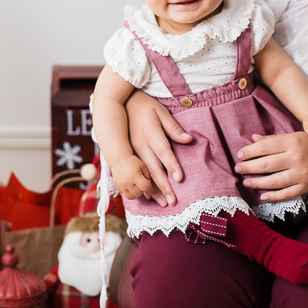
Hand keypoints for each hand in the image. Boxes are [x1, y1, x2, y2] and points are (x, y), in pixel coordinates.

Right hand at [111, 156, 154, 199]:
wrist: (119, 159)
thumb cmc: (133, 162)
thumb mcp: (143, 167)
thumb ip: (148, 178)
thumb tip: (150, 190)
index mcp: (135, 176)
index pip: (145, 187)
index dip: (148, 185)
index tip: (147, 181)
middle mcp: (127, 182)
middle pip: (138, 193)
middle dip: (142, 189)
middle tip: (141, 183)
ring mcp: (121, 186)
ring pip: (131, 197)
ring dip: (136, 193)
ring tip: (137, 186)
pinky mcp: (118, 187)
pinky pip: (125, 194)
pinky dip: (129, 192)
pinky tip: (131, 185)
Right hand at [126, 90, 192, 206]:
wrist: (119, 104)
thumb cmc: (145, 106)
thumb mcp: (161, 112)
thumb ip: (174, 127)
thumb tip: (189, 139)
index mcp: (150, 133)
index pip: (164, 152)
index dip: (172, 165)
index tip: (180, 179)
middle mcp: (140, 144)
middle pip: (153, 168)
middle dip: (163, 186)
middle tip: (172, 201)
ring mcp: (132, 150)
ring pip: (144, 173)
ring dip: (153, 189)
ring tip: (163, 203)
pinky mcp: (128, 154)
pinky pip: (136, 172)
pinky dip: (142, 184)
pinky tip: (149, 195)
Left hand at [234, 131, 307, 201]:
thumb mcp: (295, 137)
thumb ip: (274, 139)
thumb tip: (253, 138)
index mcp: (293, 142)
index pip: (265, 146)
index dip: (249, 151)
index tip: (240, 155)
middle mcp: (296, 158)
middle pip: (266, 164)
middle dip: (248, 167)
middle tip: (238, 168)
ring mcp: (301, 174)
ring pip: (273, 181)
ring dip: (256, 182)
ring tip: (246, 181)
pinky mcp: (305, 187)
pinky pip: (285, 194)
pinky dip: (272, 196)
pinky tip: (262, 195)